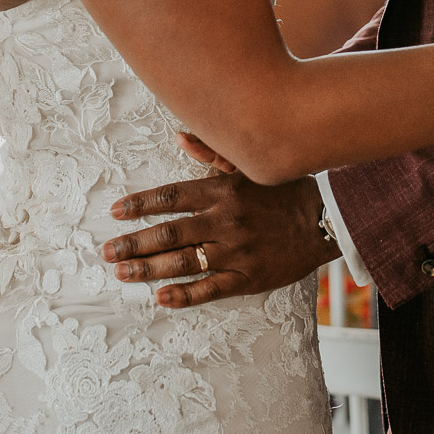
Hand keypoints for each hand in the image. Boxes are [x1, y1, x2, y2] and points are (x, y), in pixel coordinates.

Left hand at [102, 166, 333, 307]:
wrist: (326, 221)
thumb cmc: (283, 191)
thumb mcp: (249, 166)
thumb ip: (211, 151)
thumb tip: (179, 135)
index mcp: (223, 190)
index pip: (171, 197)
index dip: (140, 204)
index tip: (116, 212)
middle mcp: (225, 220)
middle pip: (169, 233)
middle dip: (134, 243)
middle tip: (107, 251)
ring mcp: (236, 251)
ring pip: (183, 262)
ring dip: (148, 268)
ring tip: (123, 272)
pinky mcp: (248, 277)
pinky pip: (210, 289)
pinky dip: (184, 295)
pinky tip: (160, 297)